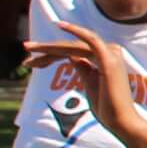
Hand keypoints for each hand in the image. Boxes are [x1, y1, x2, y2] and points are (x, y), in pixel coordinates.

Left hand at [25, 25, 146, 144]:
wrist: (121, 122)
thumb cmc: (107, 107)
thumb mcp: (89, 84)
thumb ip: (82, 68)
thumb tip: (71, 55)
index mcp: (105, 57)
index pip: (73, 51)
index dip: (51, 54)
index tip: (31, 62)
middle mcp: (109, 51)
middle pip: (71, 47)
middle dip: (46, 50)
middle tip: (25, 49)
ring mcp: (110, 54)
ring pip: (74, 46)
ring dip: (50, 46)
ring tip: (29, 48)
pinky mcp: (108, 60)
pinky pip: (91, 40)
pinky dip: (77, 31)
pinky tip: (61, 25)